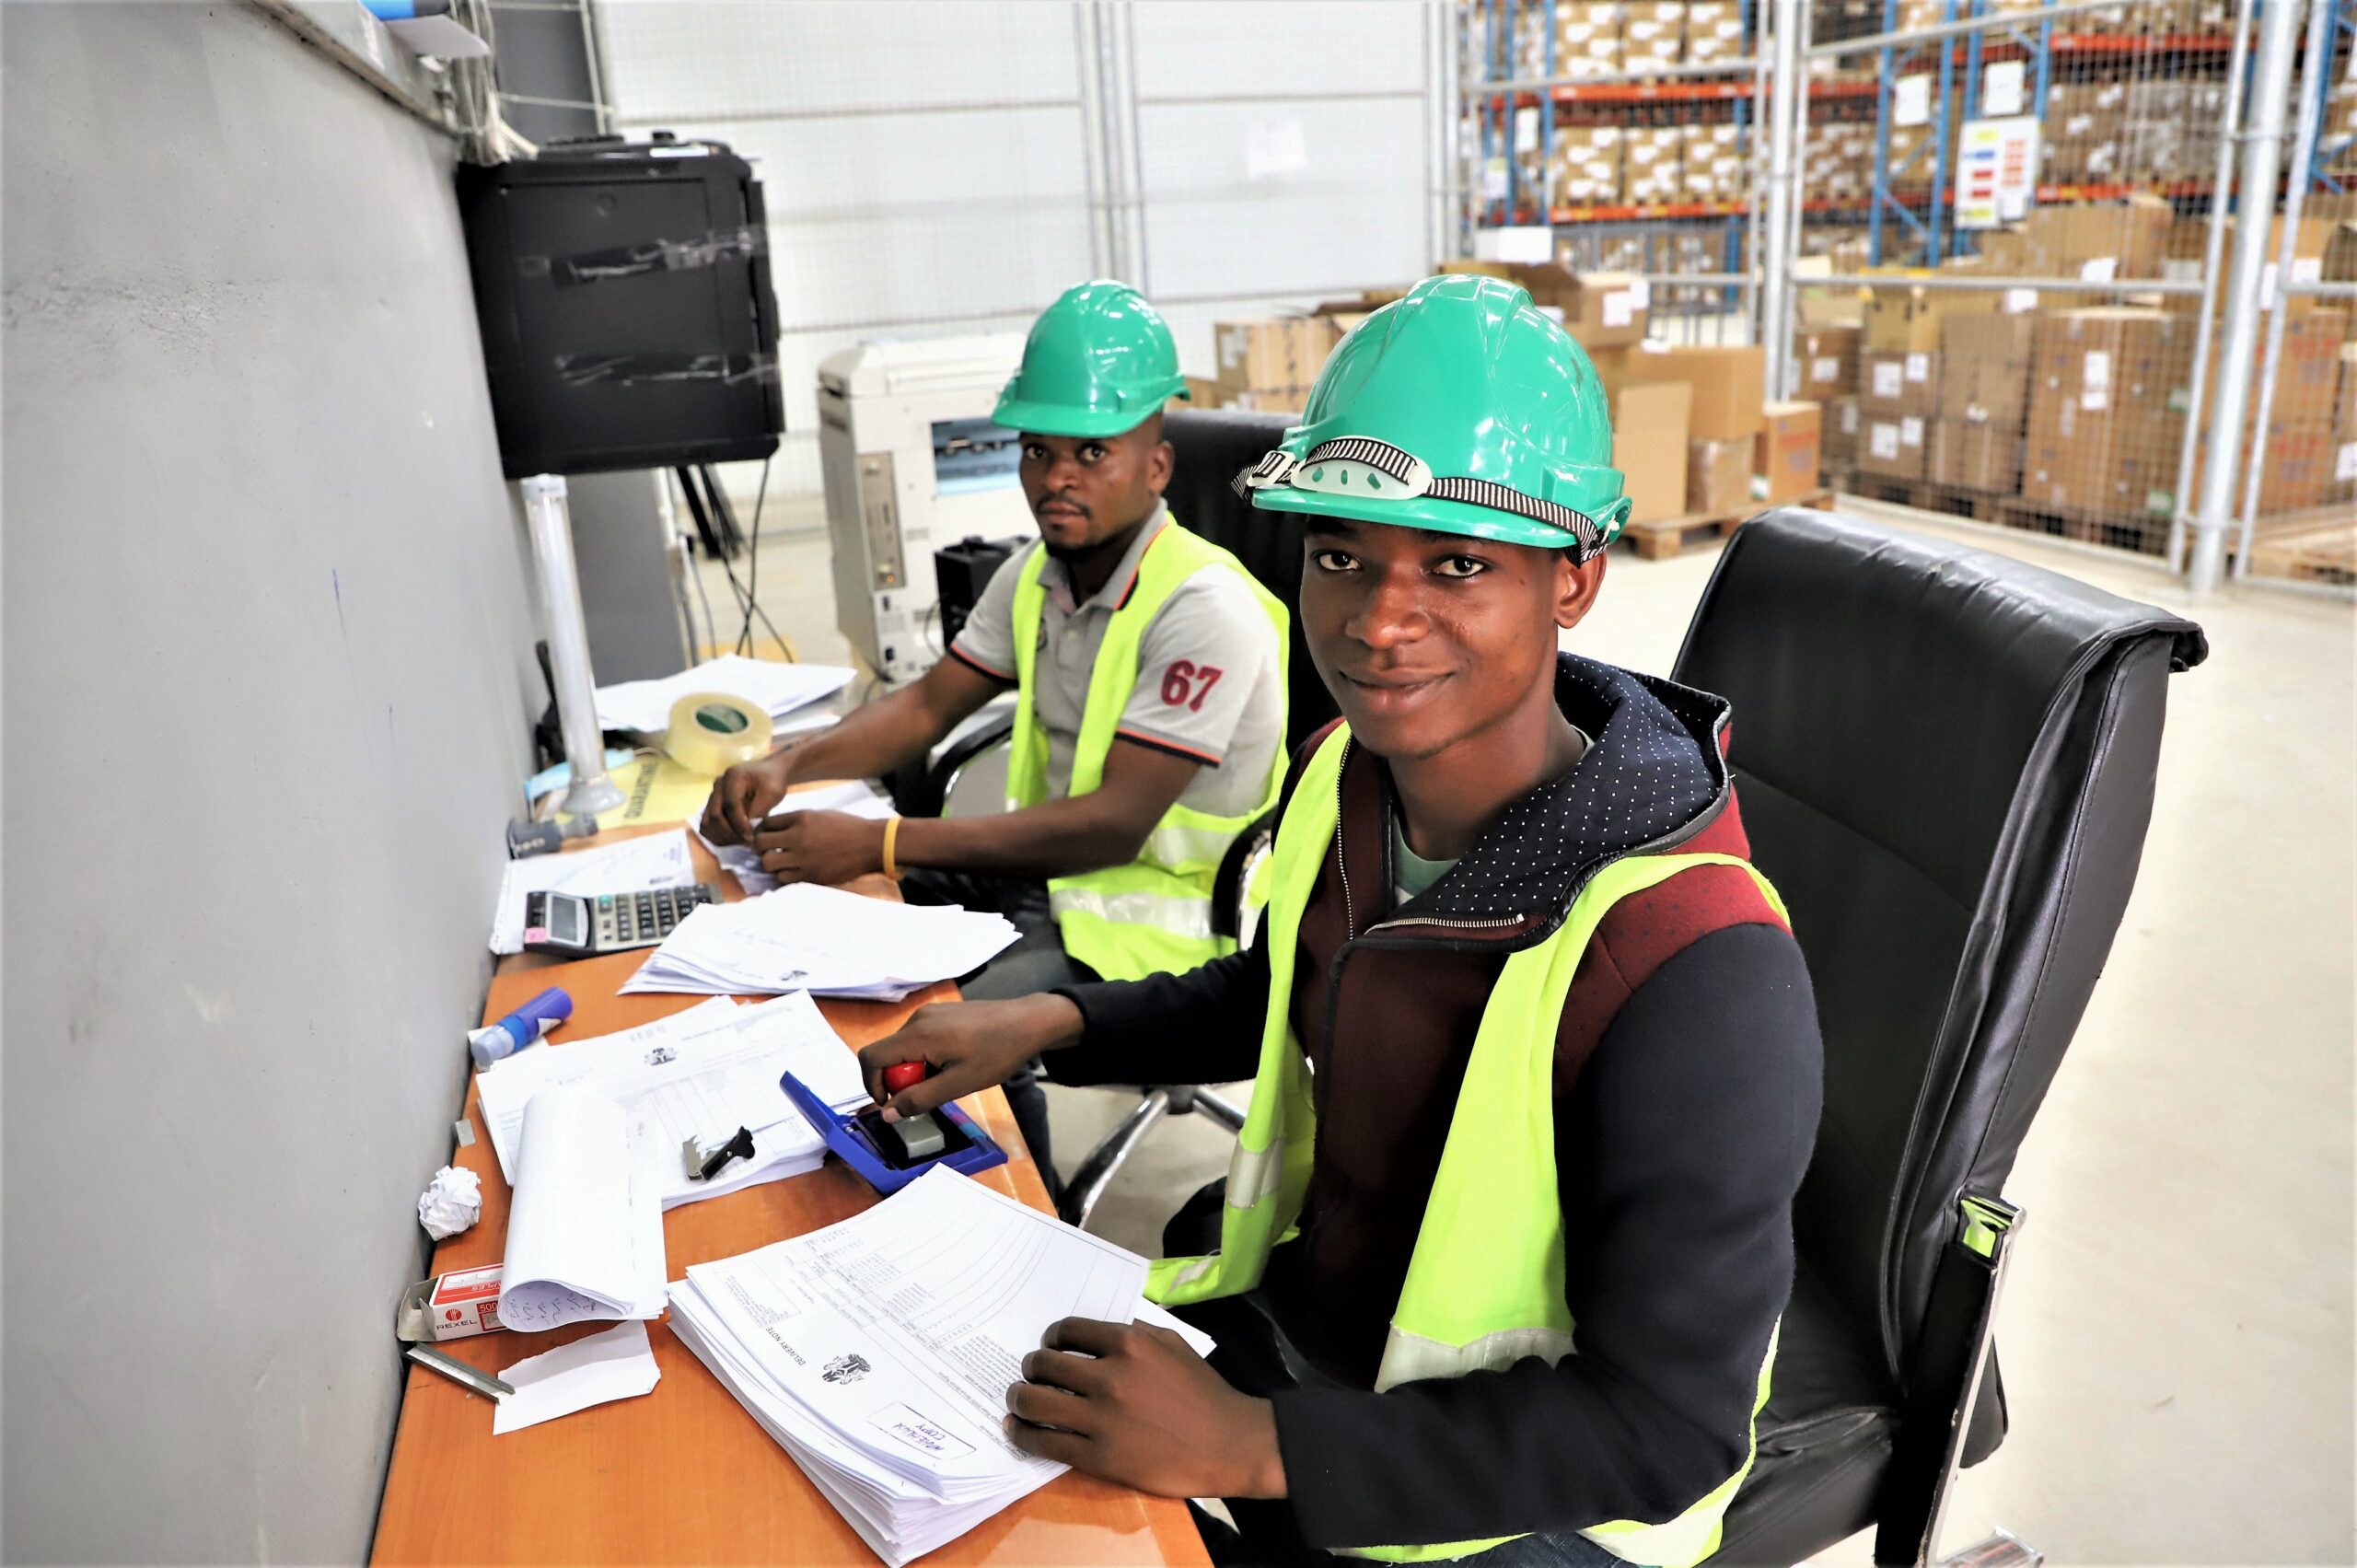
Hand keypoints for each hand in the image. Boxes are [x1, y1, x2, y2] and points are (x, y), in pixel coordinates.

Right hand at [702, 755, 790, 845]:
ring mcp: (713, 795)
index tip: (752, 837)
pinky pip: (707, 825)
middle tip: (748, 842)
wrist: (768, 772)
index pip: (730, 805)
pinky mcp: (712, 806)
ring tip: (741, 841)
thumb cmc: (772, 781)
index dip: (740, 824)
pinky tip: (733, 840)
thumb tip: (747, 831)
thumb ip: (759, 810)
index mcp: (732, 777)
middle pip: (715, 816)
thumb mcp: (772, 793)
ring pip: (708, 823)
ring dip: (723, 836)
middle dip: (731, 833)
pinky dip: (717, 836)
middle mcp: (718, 785)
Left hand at [748, 810, 885, 885]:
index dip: (762, 830)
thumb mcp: (819, 815)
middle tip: (766, 850)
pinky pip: (784, 879)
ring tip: (780, 862)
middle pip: (761, 844)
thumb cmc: (845, 827)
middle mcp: (799, 838)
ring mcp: (805, 859)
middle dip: (760, 847)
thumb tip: (771, 830)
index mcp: (802, 818)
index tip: (766, 835)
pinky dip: (784, 875)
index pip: (766, 824)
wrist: (870, 844)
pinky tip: (792, 871)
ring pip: (769, 864)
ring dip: (771, 864)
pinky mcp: (811, 876)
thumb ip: (795, 821)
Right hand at [856, 994, 1083, 1120]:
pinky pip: (918, 1039)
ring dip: (914, 1070)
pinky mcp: (940, 1013)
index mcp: (917, 1033)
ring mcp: (929, 1013)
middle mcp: (917, 1018)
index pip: (870, 1057)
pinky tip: (953, 1063)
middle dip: (899, 1080)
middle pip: (886, 1054)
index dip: (872, 1085)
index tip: (892, 1105)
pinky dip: (925, 1058)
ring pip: (903, 1049)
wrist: (1028, 1022)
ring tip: (947, 1078)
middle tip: (930, 1093)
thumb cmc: (997, 1053)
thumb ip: (919, 1100)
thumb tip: (887, 1114)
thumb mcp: (958, 1084)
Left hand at [1004, 1318, 1286, 1499]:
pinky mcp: (1098, 1456)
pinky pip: (1044, 1441)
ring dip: (1019, 1397)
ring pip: (1035, 1401)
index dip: (1052, 1337)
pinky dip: (1023, 1433)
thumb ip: (1133, 1332)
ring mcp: (1102, 1419)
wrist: (1229, 1444)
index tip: (1049, 1345)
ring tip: (1018, 1399)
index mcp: (1130, 1343)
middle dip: (1031, 1367)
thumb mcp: (1172, 1344)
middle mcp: (1110, 1376)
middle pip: (1045, 1363)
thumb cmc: (1203, 1392)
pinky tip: (1017, 1428)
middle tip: (1031, 1374)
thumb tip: (1095, 1334)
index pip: (1068, 1330)